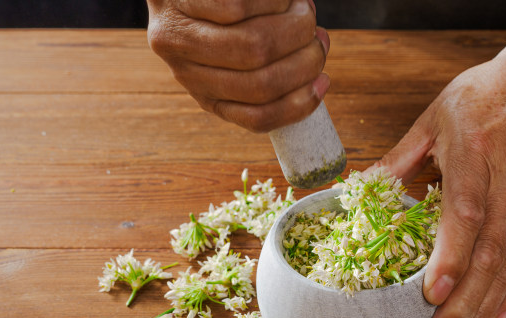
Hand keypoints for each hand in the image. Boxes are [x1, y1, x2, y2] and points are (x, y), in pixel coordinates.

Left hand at [146, 0, 329, 132]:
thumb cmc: (213, 12)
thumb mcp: (232, 50)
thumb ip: (271, 68)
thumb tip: (318, 69)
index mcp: (205, 93)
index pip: (256, 118)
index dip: (299, 105)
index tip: (324, 82)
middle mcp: (186, 70)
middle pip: (262, 82)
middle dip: (305, 61)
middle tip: (319, 37)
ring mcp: (180, 35)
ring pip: (255, 46)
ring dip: (294, 28)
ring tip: (303, 10)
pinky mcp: (184, 0)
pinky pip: (240, 6)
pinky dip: (275, 1)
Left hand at [371, 58, 505, 317]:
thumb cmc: (480, 98)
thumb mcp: (432, 117)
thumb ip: (398, 158)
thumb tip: (358, 190)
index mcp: (474, 154)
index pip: (466, 212)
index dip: (451, 256)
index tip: (431, 294)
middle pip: (490, 252)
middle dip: (465, 303)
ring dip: (486, 311)